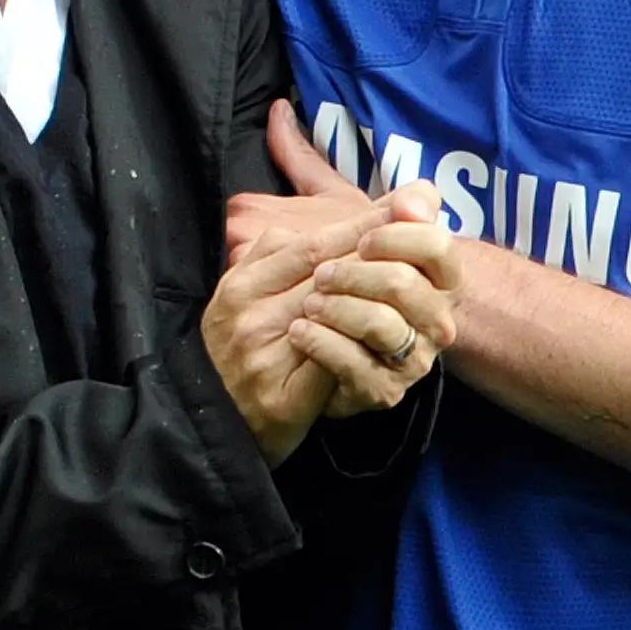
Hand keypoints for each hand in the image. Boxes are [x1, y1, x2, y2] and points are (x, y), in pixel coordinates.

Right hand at [202, 101, 458, 460]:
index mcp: (240, 286)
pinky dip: (360, 351)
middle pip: (326, 276)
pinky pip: (329, 368)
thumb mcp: (238, 295)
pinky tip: (392, 339)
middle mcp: (248, 318)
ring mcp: (262, 360)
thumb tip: (314, 224)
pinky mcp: (279, 401)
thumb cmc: (232, 352)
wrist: (208, 420)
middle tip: (421, 236)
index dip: (358, 227)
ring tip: (416, 287)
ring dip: (377, 301)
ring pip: (333, 318)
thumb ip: (272, 256)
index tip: (398, 208)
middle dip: (377, 255)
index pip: (309, 246)